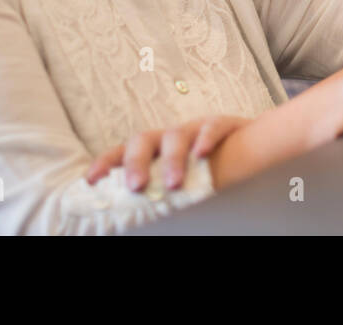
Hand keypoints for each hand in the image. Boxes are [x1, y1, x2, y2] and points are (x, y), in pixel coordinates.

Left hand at [86, 115, 249, 190]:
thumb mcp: (179, 180)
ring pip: (176, 135)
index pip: (122, 151)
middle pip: (144, 138)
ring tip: (173, 184)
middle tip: (136, 188)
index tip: (91, 180)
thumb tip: (133, 219)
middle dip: (136, 162)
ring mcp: (195, 128)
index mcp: (154, 149)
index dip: (106, 162)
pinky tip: (202, 154)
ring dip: (172, 159)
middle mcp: (170, 136)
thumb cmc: (207, 169)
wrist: (250, 147)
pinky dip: (206, 138)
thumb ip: (158, 191)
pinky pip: (212, 126)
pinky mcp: (223, 124)